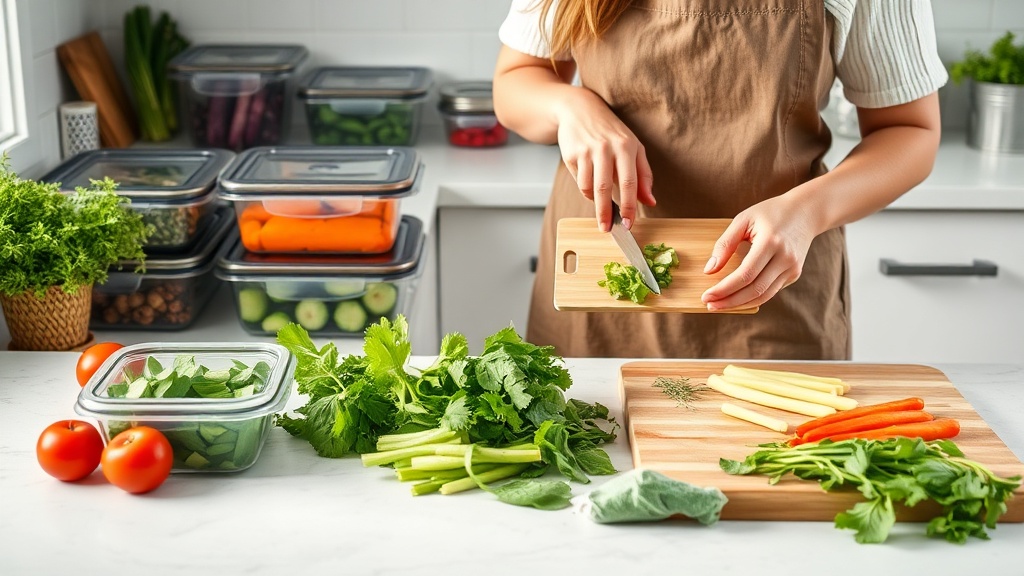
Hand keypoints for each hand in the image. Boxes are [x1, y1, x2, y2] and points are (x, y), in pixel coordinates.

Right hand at [555, 88, 655, 230]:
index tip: (629, 224)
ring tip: (600, 204)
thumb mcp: (633, 148)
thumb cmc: (611, 131)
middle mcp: (606, 147)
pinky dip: (585, 189)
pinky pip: (579, 181)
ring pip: (589, 187)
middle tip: (607, 229)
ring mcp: (587, 150)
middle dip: (606, 212)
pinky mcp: (571, 154)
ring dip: (594, 202)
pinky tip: (590, 185)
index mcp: (627, 146)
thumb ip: (643, 176)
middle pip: (605, 188)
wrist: (580, 109)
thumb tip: (650, 201)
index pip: (630, 182)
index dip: (630, 206)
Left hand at [701, 194, 819, 310]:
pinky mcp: (794, 274)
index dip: (724, 289)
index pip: (745, 274)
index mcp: (771, 242)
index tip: (706, 296)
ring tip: (719, 305)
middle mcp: (785, 258)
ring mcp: (792, 268)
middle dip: (729, 301)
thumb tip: (709, 270)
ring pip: (763, 296)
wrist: (806, 212)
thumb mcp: (744, 220)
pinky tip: (736, 298)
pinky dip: (752, 298)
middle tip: (709, 305)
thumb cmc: (771, 213)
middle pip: (754, 289)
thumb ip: (725, 244)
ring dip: (739, 304)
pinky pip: (770, 291)